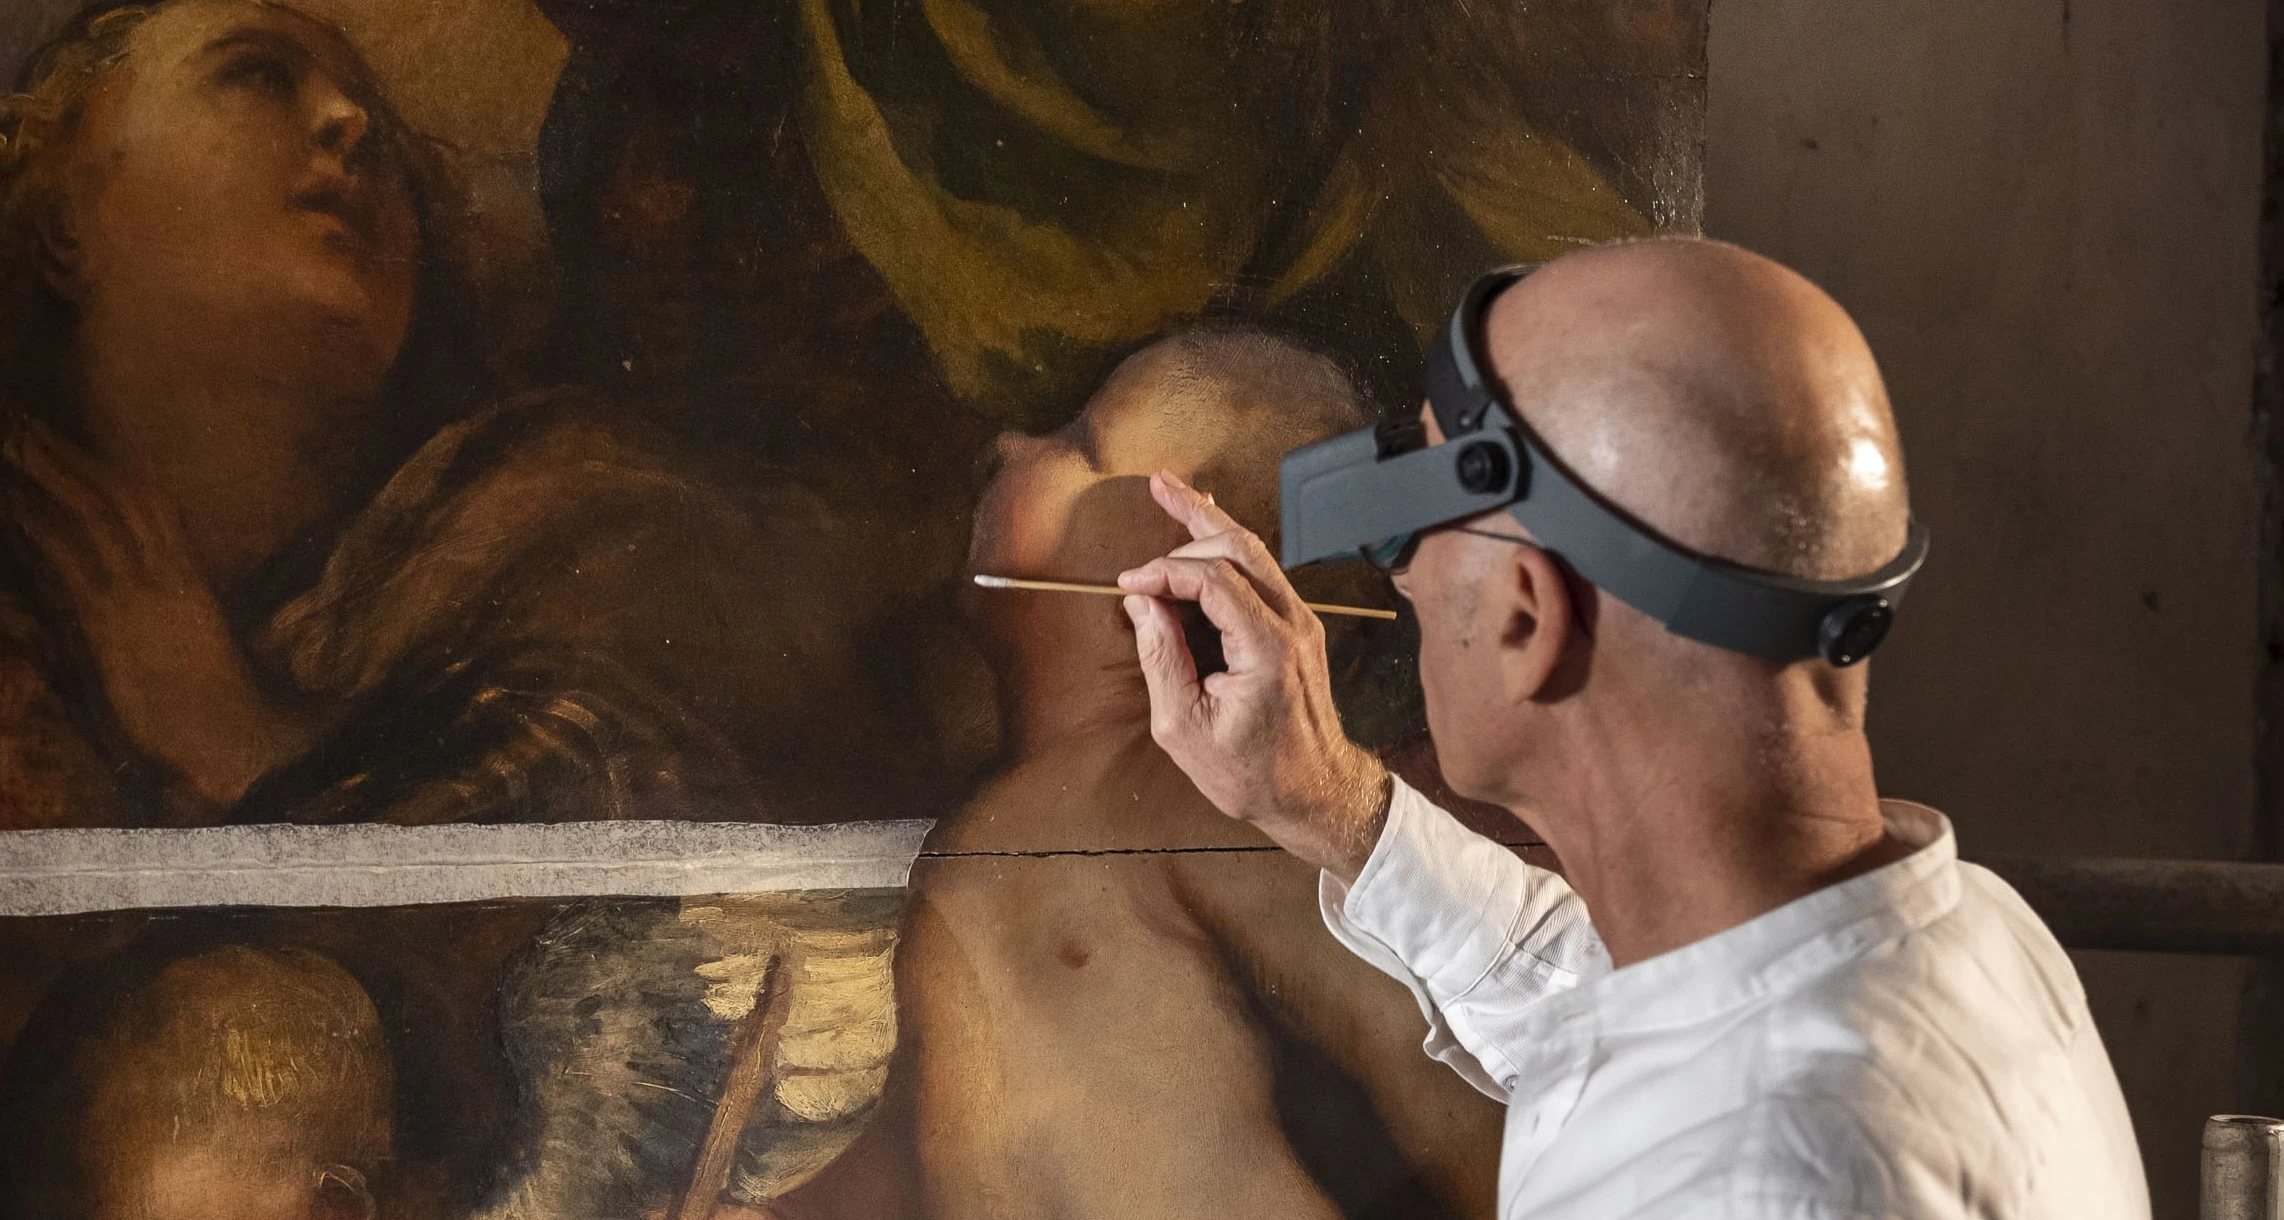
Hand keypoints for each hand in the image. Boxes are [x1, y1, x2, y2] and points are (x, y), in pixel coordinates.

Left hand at [4, 419, 313, 814]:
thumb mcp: (181, 651)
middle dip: (67, 455)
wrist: (228, 742)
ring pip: (90, 514)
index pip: (145, 507)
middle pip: (113, 497)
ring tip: (14, 439)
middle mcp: (162, 576)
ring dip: (48, 473)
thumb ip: (152, 614)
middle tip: (24, 419)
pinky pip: (71, 557)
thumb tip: (107, 593)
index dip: (104, 468)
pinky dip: (40, 524)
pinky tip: (14, 502)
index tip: (67, 439)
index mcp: (185, 580)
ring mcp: (136, 593)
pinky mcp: (109, 620)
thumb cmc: (208, 711)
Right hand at [1117, 470, 1390, 881]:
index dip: (1164, 572)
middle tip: (1154, 490)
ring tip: (1174, 491)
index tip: (1128, 584)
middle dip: (1191, 518)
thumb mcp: (1184, 728)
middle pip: (1240, 546)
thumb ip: (1160, 659)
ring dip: (1211, 520)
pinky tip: (1207, 529)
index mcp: (1266, 648)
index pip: (1211, 579)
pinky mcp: (1298, 628)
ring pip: (1255, 550)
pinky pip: (1262, 572)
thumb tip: (1142, 605)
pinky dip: (1228, 547)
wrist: (1315, 793)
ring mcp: (1301, 623)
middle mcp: (1292, 624)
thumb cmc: (1253, 773)